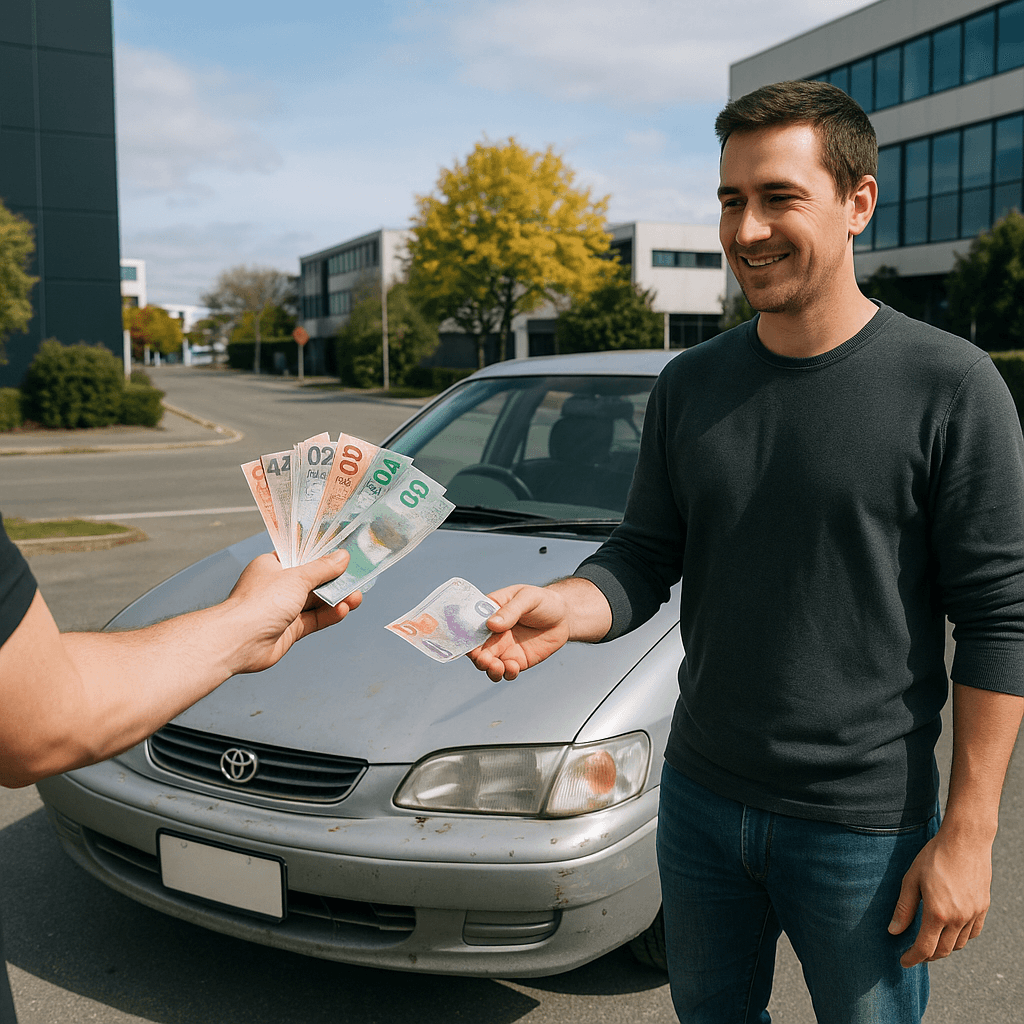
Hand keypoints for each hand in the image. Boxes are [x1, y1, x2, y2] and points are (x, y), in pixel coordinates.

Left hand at [224, 550, 361, 673]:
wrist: (239, 641)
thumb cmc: (260, 603)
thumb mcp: (297, 578)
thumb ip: (322, 569)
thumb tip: (343, 557)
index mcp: (272, 566)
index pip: (301, 556)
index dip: (323, 555)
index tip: (344, 554)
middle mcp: (277, 587)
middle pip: (312, 580)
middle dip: (335, 580)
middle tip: (357, 577)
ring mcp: (283, 609)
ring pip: (316, 601)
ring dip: (336, 598)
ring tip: (356, 596)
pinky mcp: (289, 630)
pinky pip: (314, 619)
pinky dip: (330, 615)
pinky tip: (344, 610)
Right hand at [467, 584, 571, 681]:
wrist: (564, 617)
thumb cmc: (543, 601)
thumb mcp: (528, 598)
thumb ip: (511, 611)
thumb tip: (491, 624)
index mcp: (488, 613)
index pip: (470, 624)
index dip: (464, 634)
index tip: (466, 643)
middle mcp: (491, 633)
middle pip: (475, 648)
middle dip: (476, 657)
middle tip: (485, 660)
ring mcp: (503, 648)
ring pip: (487, 664)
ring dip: (488, 669)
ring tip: (498, 667)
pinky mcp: (516, 661)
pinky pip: (506, 672)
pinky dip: (506, 673)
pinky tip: (513, 668)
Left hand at [888, 828, 991, 967]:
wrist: (965, 841)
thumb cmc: (934, 856)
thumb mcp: (911, 879)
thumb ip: (904, 908)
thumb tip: (893, 931)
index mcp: (937, 913)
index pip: (925, 948)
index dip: (913, 958)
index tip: (904, 962)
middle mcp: (958, 918)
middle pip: (943, 951)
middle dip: (928, 956)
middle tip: (915, 953)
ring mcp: (973, 914)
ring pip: (959, 944)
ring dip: (944, 947)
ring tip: (931, 941)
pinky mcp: (983, 907)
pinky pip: (973, 933)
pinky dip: (961, 938)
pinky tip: (950, 931)